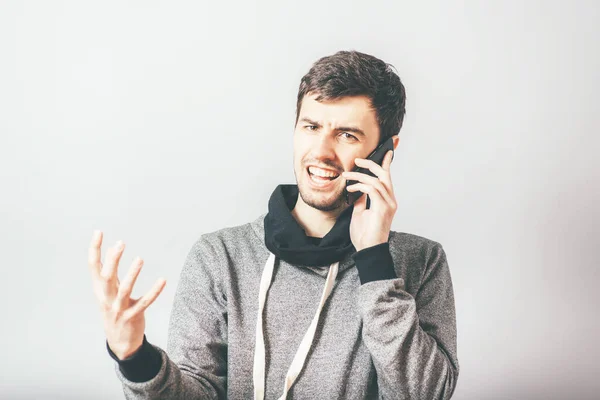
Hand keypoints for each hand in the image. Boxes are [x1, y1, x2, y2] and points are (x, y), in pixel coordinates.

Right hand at [88, 230, 165, 359]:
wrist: (119, 342)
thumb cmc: (114, 310)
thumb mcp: (108, 292)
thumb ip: (110, 272)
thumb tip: (113, 248)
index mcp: (99, 289)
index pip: (93, 267)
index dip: (94, 249)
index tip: (98, 232)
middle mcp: (106, 298)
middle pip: (106, 277)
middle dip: (113, 260)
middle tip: (121, 243)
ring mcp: (118, 309)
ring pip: (124, 290)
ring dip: (132, 274)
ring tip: (140, 259)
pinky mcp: (132, 317)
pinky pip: (144, 303)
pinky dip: (153, 292)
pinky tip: (162, 280)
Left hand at [341, 150, 396, 251]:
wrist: (367, 250)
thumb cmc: (364, 234)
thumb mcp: (360, 212)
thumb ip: (361, 200)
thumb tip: (358, 189)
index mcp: (386, 201)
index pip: (387, 178)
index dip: (386, 164)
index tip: (386, 151)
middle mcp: (390, 201)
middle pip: (384, 175)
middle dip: (371, 164)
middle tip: (357, 160)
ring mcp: (388, 205)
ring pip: (376, 181)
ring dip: (360, 176)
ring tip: (347, 177)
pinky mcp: (383, 209)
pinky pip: (373, 190)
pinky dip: (361, 186)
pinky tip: (351, 189)